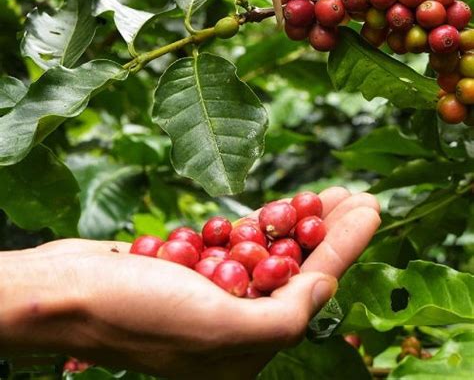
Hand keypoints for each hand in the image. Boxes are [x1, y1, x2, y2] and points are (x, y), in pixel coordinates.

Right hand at [0, 188, 378, 378]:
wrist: (66, 292)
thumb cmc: (137, 314)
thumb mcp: (217, 328)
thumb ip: (281, 314)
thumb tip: (324, 287)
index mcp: (245, 352)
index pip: (311, 291)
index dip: (346, 247)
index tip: (370, 207)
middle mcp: (232, 326)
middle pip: (295, 270)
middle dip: (328, 231)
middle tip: (356, 195)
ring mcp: (210, 295)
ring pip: (267, 253)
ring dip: (298, 222)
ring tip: (328, 193)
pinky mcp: (190, 269)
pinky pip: (234, 243)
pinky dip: (257, 225)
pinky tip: (281, 208)